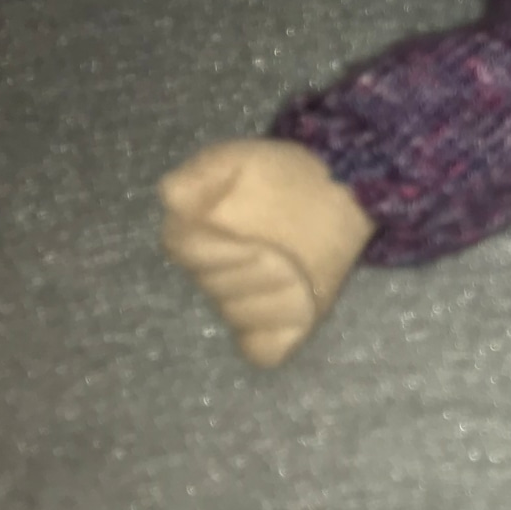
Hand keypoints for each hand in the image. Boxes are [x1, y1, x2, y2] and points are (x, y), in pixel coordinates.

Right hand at [159, 139, 374, 366]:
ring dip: (274, 292)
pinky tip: (303, 304)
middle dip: (253, 267)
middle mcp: (213, 280)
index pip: (185, 255)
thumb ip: (200, 174)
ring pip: (242, 316)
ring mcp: (246, 309)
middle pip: (216, 289)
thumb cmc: (284, 174)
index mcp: (193, 240)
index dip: (219, 249)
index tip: (253, 236)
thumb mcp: (239, 159)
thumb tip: (171, 196)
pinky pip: (264, 351)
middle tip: (285, 248)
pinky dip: (278, 334)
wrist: (339, 191)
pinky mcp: (280, 330)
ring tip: (300, 266)